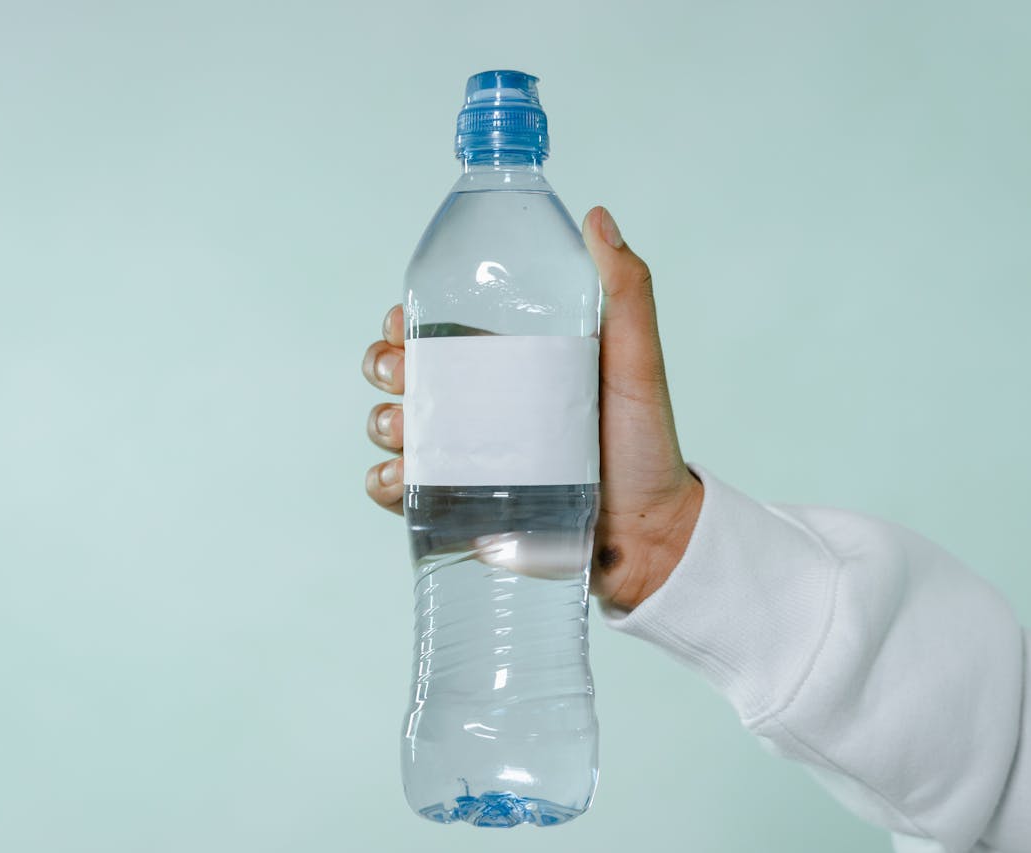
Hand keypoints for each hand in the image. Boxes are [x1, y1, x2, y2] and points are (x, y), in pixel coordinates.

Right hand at [362, 206, 702, 610]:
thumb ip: (627, 291)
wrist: (648, 534)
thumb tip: (598, 217)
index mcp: (505, 364)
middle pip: (400, 374)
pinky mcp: (456, 508)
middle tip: (404, 374)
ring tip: (405, 431)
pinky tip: (402, 478)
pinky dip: (385, 482)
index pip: (435, 330)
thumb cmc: (645, 445)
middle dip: (384, 367)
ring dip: (382, 422)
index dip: (405, 322)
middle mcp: (477, 407)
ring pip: (391, 429)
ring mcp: (463, 458)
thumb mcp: (637, 361)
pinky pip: (399, 491)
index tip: (404, 322)